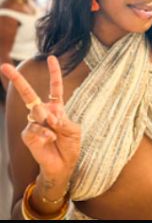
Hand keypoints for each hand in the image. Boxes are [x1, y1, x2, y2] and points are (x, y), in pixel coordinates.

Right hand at [0, 54, 81, 187]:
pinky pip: (34, 128)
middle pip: (28, 94)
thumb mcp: (73, 131)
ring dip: (48, 122)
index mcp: (56, 108)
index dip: (54, 73)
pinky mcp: (27, 135)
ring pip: (36, 113)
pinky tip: (50, 139)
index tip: (51, 58)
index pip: (54, 88)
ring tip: (55, 134)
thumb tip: (48, 115)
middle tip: (4, 66)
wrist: (63, 165)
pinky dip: (45, 134)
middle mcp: (42, 113)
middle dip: (16, 80)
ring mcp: (33, 123)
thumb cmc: (70, 146)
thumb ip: (63, 120)